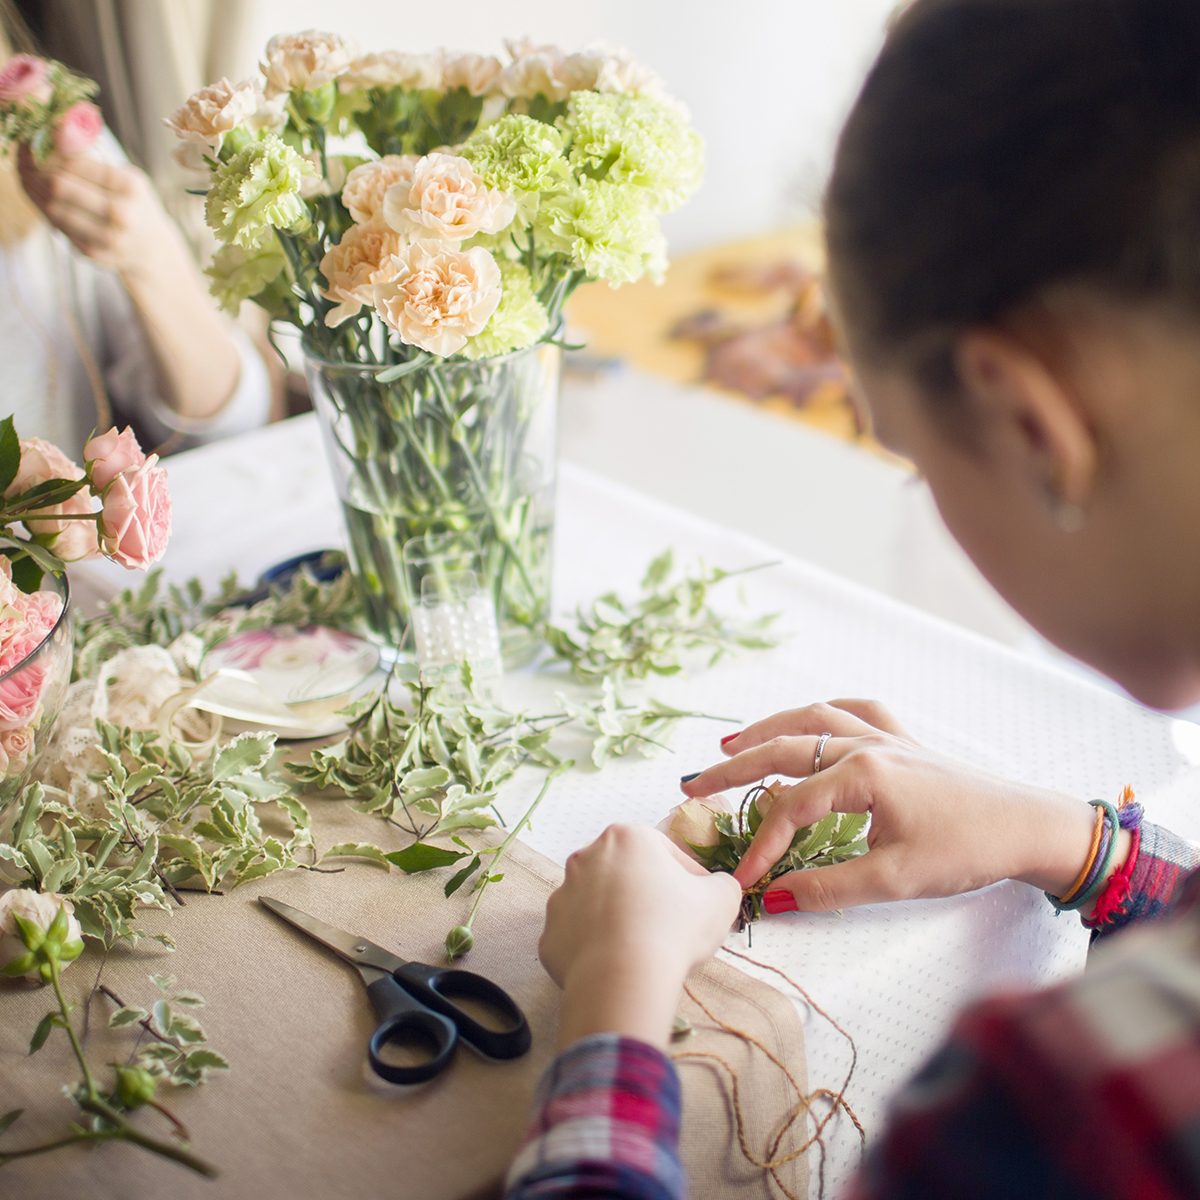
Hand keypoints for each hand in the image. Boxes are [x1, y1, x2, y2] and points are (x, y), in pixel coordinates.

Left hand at [17, 147, 176, 275]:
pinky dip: (46, 210)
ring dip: (37, 191)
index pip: (76, 163)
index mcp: (130, 186)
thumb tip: (57, 128)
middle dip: (39, 172)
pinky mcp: (93, 252)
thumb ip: (95, 155)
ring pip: (52, 208)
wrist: (153, 249)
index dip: (52, 153)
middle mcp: (121, 213)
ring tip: (33, 179)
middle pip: (59, 186)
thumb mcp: (127, 176)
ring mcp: (107, 236)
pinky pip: (57, 227)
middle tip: (31, 163)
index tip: (41, 146)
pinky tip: (46, 200)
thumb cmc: (135, 204)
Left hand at [540, 825, 741, 1048]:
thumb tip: (718, 886)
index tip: (698, 904)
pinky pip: (579, 938)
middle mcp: (586, 857)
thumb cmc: (674, 928)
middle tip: (670, 927)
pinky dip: (596, 949)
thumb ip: (722, 884)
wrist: (623, 977)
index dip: (687, 878)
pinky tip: (617, 965)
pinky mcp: (549, 935)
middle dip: (647, 895)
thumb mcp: (721, 899)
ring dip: (618, 920)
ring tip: (643, 948)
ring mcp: (562, 896)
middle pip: (626, 874)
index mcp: (626, 837)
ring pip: (598, 905)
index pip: (664, 852)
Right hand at [680, 699, 1098, 911]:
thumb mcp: (896, 879)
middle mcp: (867, 745)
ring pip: (813, 719)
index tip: (743, 879)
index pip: (790, 807)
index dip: (761, 845)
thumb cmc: (968, 850)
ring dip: (769, 729)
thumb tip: (773, 899)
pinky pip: (855, 712)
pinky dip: (823, 714)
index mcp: (863, 775)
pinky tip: (808, 721)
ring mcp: (886, 737)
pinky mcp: (904, 742)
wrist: (1029, 826)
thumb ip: (828, 887)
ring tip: (732, 745)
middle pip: (785, 749)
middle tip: (694, 786)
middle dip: (735, 769)